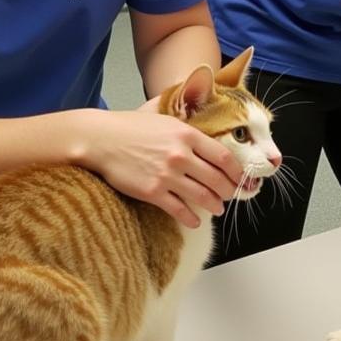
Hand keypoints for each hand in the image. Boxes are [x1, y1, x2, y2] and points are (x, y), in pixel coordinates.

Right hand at [84, 109, 242, 227]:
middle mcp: (181, 155)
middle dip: (229, 190)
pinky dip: (190, 218)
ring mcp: (167, 175)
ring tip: (217, 208)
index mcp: (187, 134)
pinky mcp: (152, 192)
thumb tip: (209, 137)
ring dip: (214, 205)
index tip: (241, 177)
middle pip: (217, 178)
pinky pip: (179, 210)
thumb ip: (187, 130)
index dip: (236, 171)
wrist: (100, 140)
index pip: (223, 156)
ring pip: (202, 196)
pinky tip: (194, 221)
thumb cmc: (130, 127)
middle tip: (232, 195)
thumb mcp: (164, 118)